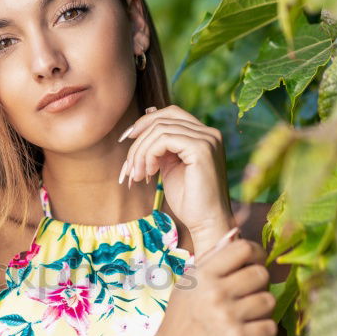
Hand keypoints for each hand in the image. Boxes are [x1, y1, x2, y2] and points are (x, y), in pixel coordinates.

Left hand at [118, 105, 234, 241]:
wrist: (206, 222)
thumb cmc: (189, 200)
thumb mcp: (170, 167)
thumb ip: (161, 147)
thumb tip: (141, 128)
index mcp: (204, 135)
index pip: (171, 113)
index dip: (145, 122)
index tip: (127, 139)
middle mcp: (209, 133)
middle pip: (162, 119)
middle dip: (138, 141)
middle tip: (129, 167)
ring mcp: (207, 139)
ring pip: (159, 129)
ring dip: (140, 152)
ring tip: (137, 175)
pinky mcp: (201, 149)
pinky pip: (163, 139)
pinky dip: (149, 154)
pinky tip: (148, 173)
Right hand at [153, 236, 277, 335]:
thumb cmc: (178, 322)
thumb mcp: (187, 286)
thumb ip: (211, 260)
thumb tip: (236, 233)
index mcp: (202, 275)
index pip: (244, 248)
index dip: (256, 255)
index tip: (253, 265)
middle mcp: (215, 292)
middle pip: (261, 274)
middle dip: (259, 286)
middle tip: (247, 298)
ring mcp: (227, 316)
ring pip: (269, 301)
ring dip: (262, 311)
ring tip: (246, 318)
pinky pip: (270, 327)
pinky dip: (263, 332)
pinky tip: (249, 334)